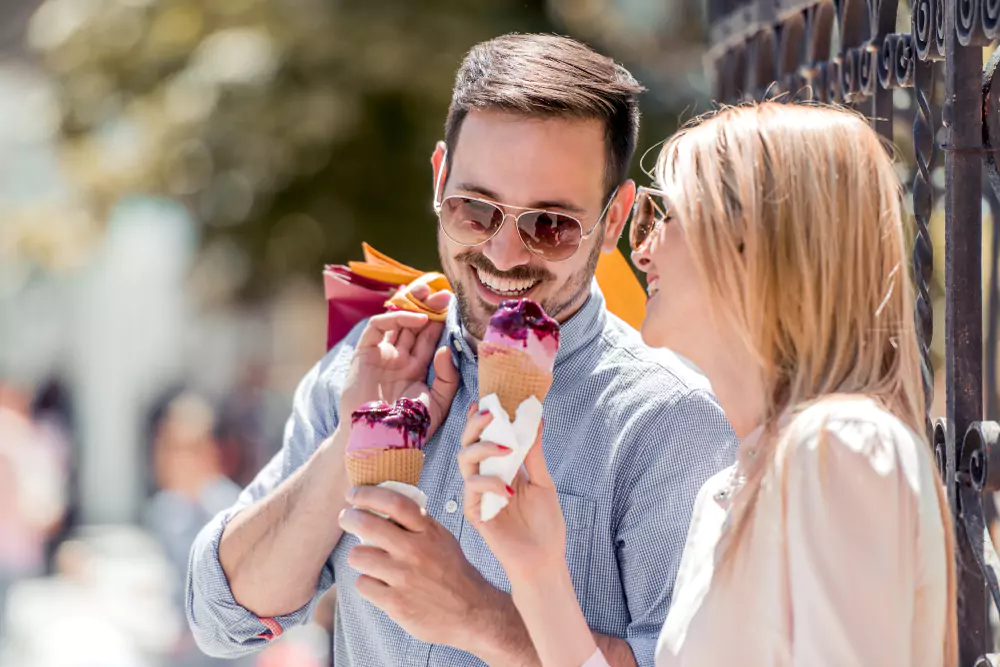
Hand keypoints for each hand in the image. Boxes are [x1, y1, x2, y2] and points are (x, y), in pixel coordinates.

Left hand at [338, 486, 505, 652]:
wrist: (472, 613)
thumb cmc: (454, 573)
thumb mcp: (442, 539)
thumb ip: (417, 524)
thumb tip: (385, 508)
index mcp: (428, 531)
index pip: (394, 502)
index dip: (368, 494)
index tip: (354, 493)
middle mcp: (415, 551)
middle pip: (368, 525)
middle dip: (349, 518)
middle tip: (346, 518)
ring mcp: (404, 577)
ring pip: (358, 556)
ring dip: (359, 556)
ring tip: (368, 559)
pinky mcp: (396, 602)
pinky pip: (363, 584)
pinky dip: (367, 583)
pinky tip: (379, 584)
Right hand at [340, 287, 457, 436]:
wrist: (380, 441)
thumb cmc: (408, 427)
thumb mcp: (438, 403)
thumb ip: (448, 377)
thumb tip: (446, 348)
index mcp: (415, 368)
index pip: (428, 337)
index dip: (440, 320)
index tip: (456, 306)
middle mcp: (398, 358)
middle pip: (413, 324)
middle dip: (428, 306)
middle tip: (445, 294)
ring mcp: (381, 355)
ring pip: (395, 320)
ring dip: (413, 305)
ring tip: (432, 297)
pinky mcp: (364, 354)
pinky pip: (376, 327)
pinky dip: (394, 318)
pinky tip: (417, 319)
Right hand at [456, 403, 567, 582]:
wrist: (545, 560)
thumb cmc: (545, 525)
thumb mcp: (544, 483)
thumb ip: (535, 454)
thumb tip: (536, 421)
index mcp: (501, 469)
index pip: (484, 439)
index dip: (480, 420)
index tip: (485, 401)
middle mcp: (485, 479)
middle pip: (468, 445)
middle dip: (475, 426)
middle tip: (491, 414)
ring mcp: (477, 496)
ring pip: (465, 462)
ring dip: (483, 449)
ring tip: (507, 448)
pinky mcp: (474, 513)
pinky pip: (472, 490)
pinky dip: (490, 483)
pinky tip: (509, 489)